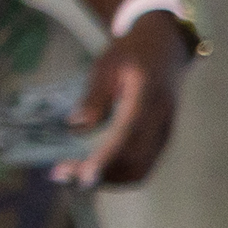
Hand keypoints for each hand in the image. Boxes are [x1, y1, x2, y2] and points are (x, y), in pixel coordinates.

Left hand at [54, 19, 194, 191]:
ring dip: (106, 181)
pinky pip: (142, 166)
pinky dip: (117, 175)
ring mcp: (165, 132)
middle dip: (99, 175)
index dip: (106, 158)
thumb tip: (78, 127)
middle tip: (61, 174)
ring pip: (139, 170)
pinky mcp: (162, 140)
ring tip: (71, 176)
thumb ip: (95, 96)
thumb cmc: (132, 52)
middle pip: (134, 160)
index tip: (83, 176)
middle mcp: (162, 118)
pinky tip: (92, 170)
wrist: (167, 47)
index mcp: (148, 95)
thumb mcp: (107, 64)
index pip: (128, 134)